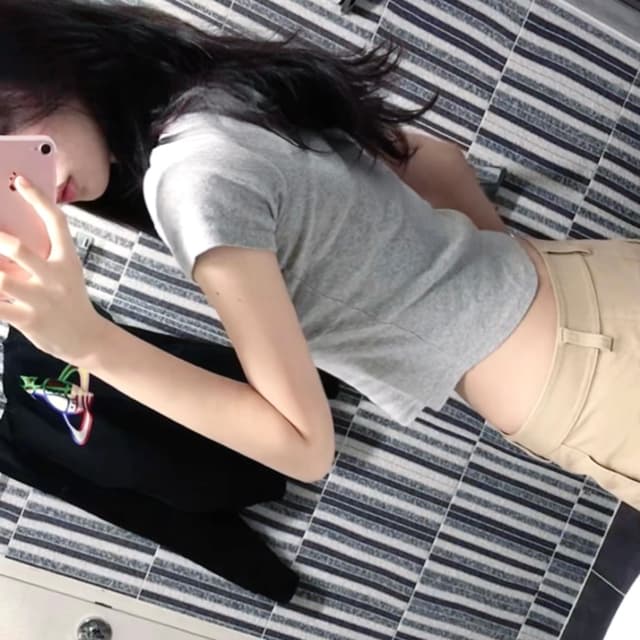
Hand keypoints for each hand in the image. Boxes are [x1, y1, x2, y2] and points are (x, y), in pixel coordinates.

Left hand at [0, 176, 105, 364]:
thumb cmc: (69, 303)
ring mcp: (42, 300)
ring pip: (1, 280)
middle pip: (20, 250)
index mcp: (67, 261)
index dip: (38, 199)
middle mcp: (55, 278)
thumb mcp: (64, 275)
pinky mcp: (29, 320)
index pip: (56, 223)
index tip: (21, 181)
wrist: (87, 339)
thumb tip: (5, 240)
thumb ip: (40, 258)